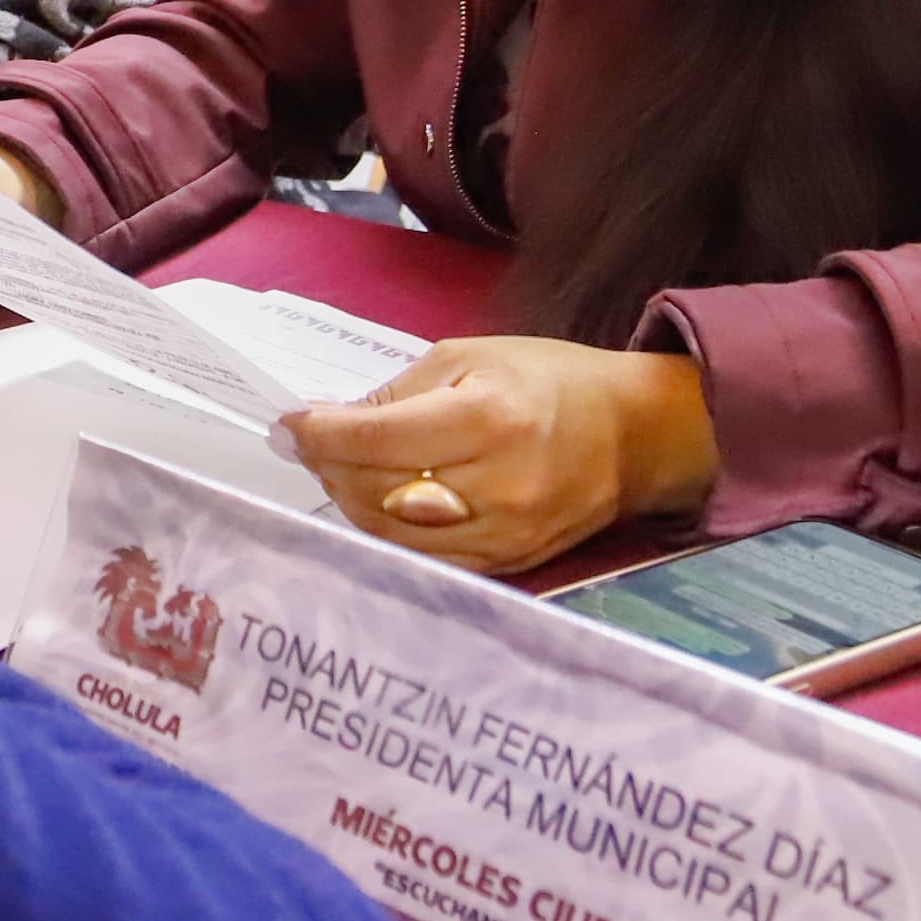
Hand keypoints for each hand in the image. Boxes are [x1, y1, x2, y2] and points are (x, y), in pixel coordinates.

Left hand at [281, 337, 718, 573]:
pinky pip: (424, 557)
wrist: (634, 435)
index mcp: (487, 419)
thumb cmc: (549, 381)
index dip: (319, 434)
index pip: (375, 438)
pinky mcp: (507, 563)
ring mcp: (503, 534)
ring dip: (350, 501)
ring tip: (337, 469)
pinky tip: (377, 499)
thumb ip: (398, 393)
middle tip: (306, 444)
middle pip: (375, 491)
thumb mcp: (470, 357)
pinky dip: (388, 529)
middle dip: (329, 467)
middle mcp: (496, 485)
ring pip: (392, 533)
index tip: (286, 426)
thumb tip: (330, 420)